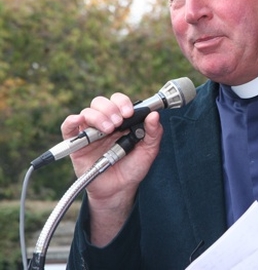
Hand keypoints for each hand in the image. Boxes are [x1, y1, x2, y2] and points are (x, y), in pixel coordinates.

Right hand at [60, 92, 163, 244]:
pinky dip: (71, 121)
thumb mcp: (149, 151)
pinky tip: (79, 121)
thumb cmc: (133, 169)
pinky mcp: (77, 144)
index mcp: (122, 121)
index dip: (122, 102)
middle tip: (118, 122)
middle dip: (110, 108)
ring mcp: (90, 133)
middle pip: (101, 103)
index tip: (129, 113)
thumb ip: (154, 133)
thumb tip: (154, 115)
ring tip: (108, 130)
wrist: (119, 190)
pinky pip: (68, 128)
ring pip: (87, 112)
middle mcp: (105, 123)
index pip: (118, 101)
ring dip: (98, 117)